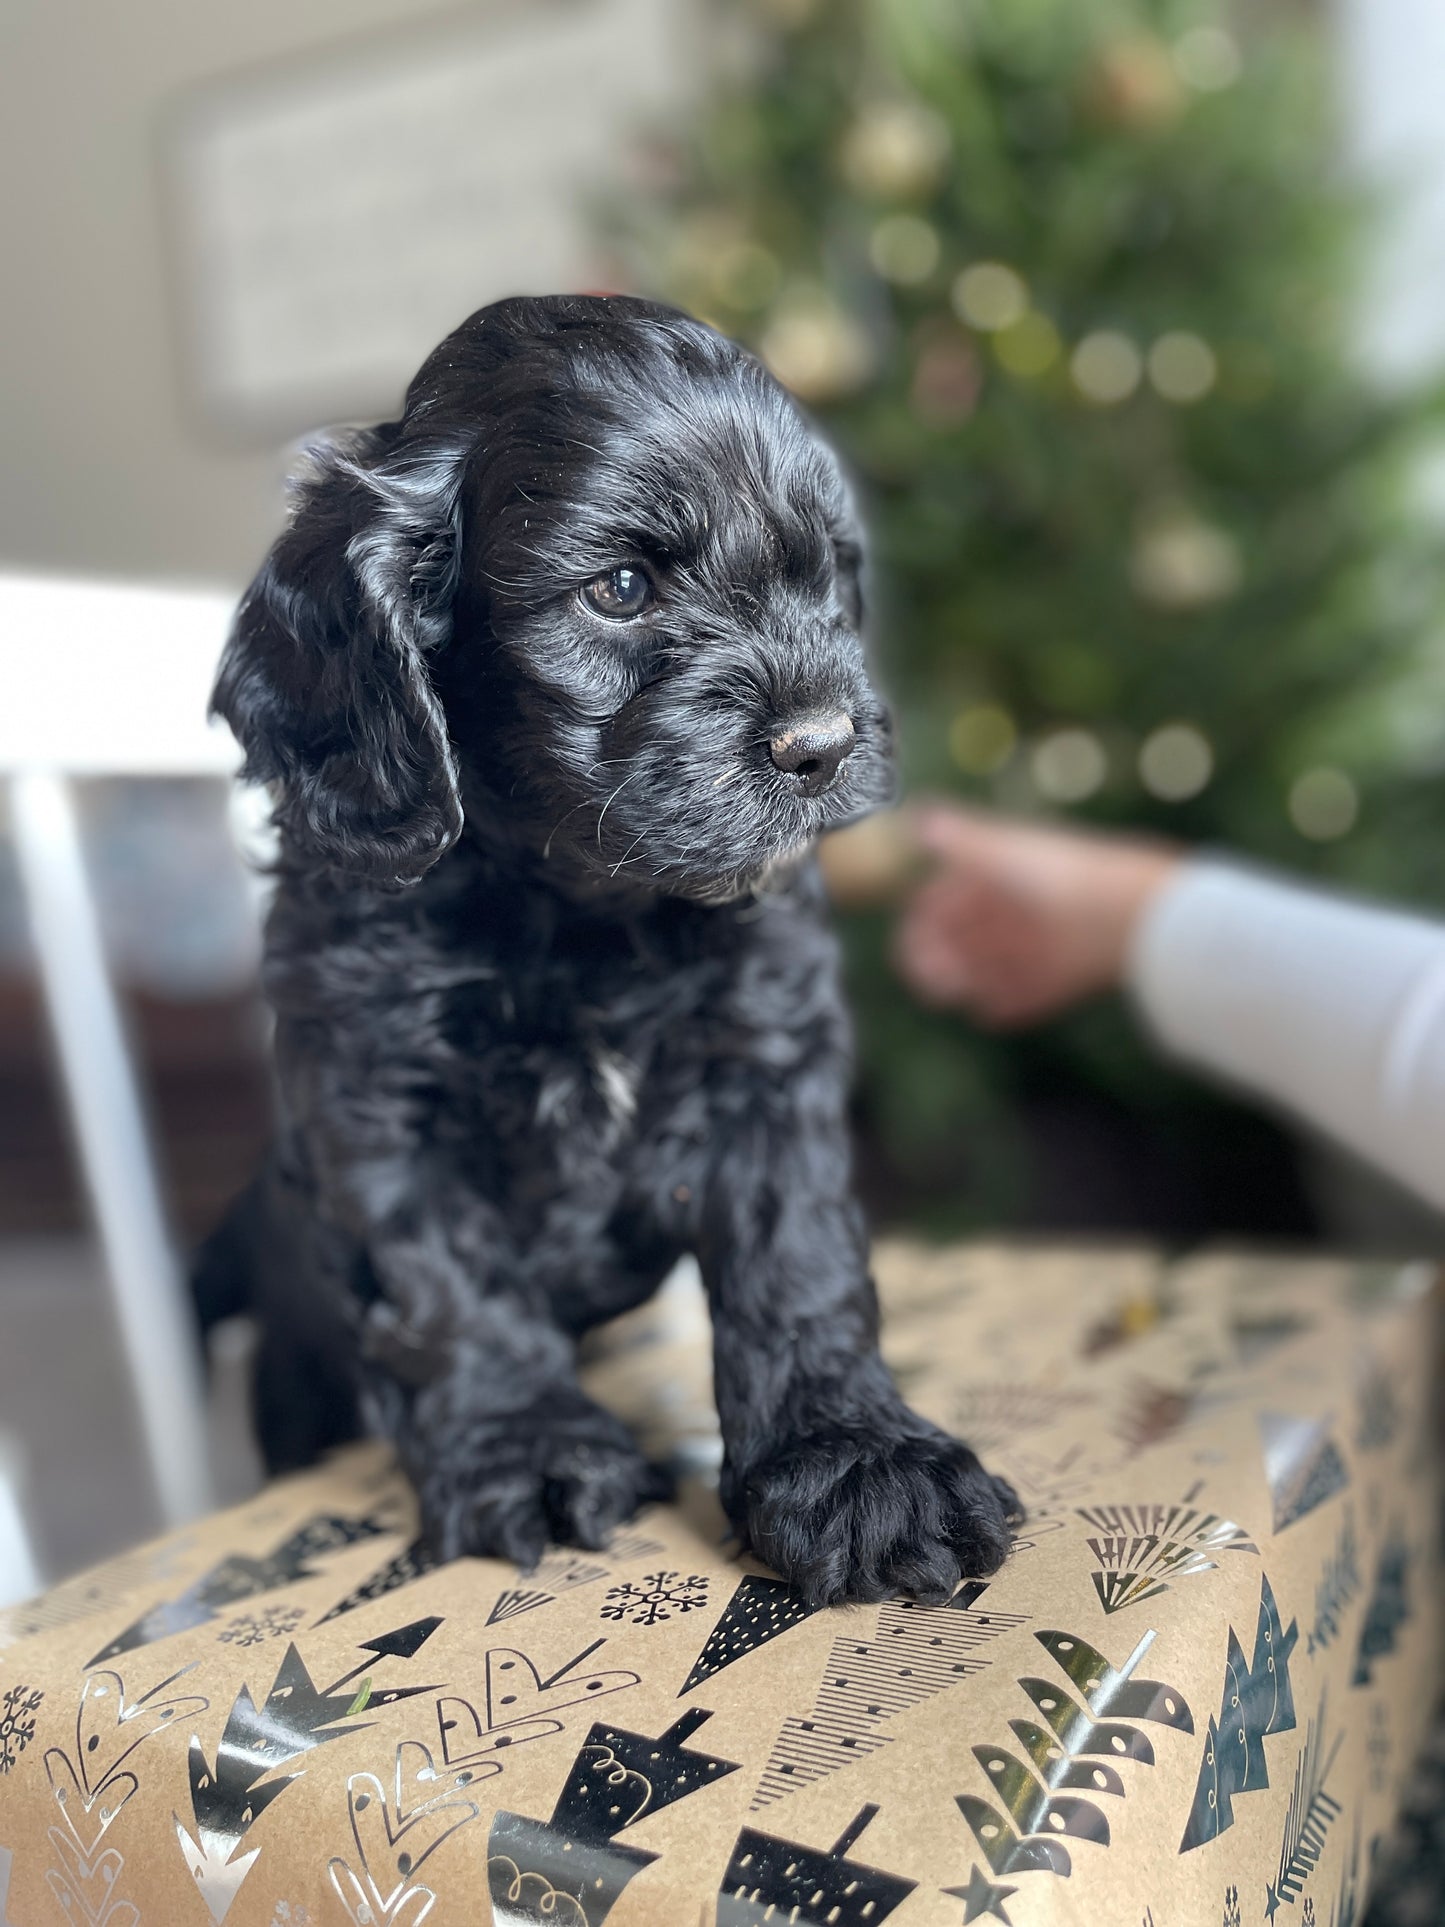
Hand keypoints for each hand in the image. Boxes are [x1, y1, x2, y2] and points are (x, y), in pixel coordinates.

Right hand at [893, 805, 1180, 1026]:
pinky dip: (999, 1010)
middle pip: (948, 949)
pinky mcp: (1046, 988)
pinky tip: (997, 1006)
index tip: (916, 942)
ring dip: (963, 987)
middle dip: (935, 965)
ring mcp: (1023, 955)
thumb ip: (958, 838)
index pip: (932, 911)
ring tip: (968, 989)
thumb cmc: (1059, 873)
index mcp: (987, 884)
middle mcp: (1002, 919)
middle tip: (939, 978)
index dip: (918, 928)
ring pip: (974, 979)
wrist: (1125, 912)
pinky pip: (1009, 1008)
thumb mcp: (1001, 850)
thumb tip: (917, 816)